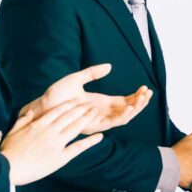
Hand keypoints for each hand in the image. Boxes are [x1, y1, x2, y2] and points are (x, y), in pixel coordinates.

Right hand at [1, 99, 104, 184]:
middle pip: (69, 117)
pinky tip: (100, 136)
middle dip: (82, 109)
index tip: (77, 99)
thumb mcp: (13, 132)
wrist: (7, 168)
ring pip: (75, 128)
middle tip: (92, 103)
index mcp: (38, 125)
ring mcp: (56, 144)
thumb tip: (30, 112)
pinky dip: (90, 141)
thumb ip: (22, 121)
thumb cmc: (7, 151)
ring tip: (96, 113)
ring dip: (87, 119)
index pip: (57, 111)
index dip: (69, 104)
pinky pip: (78, 147)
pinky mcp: (60, 157)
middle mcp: (49, 131)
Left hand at [21, 64, 152, 134]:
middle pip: (128, 109)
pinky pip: (112, 123)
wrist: (43, 105)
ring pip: (123, 117)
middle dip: (140, 102)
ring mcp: (98, 119)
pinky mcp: (93, 125)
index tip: (145, 88)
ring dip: (135, 109)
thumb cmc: (56, 94)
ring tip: (143, 98)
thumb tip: (109, 66)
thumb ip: (92, 73)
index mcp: (101, 102)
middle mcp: (102, 112)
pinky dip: (123, 116)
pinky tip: (130, 107)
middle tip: (148, 92)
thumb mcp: (76, 79)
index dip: (136, 96)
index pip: (124, 101)